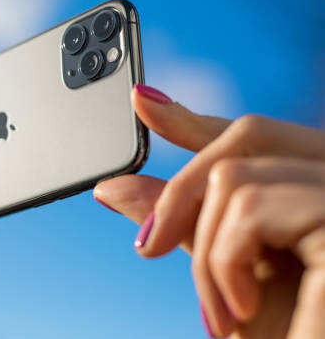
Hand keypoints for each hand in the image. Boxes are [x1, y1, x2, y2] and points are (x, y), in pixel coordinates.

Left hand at [94, 85, 324, 338]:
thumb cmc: (283, 334)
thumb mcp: (224, 267)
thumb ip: (183, 217)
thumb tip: (112, 185)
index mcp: (313, 187)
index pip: (252, 134)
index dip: (194, 116)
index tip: (142, 102)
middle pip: (246, 136)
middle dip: (181, 191)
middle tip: (148, 247)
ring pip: (234, 175)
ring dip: (208, 253)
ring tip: (222, 313)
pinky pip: (249, 207)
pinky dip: (225, 262)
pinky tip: (240, 309)